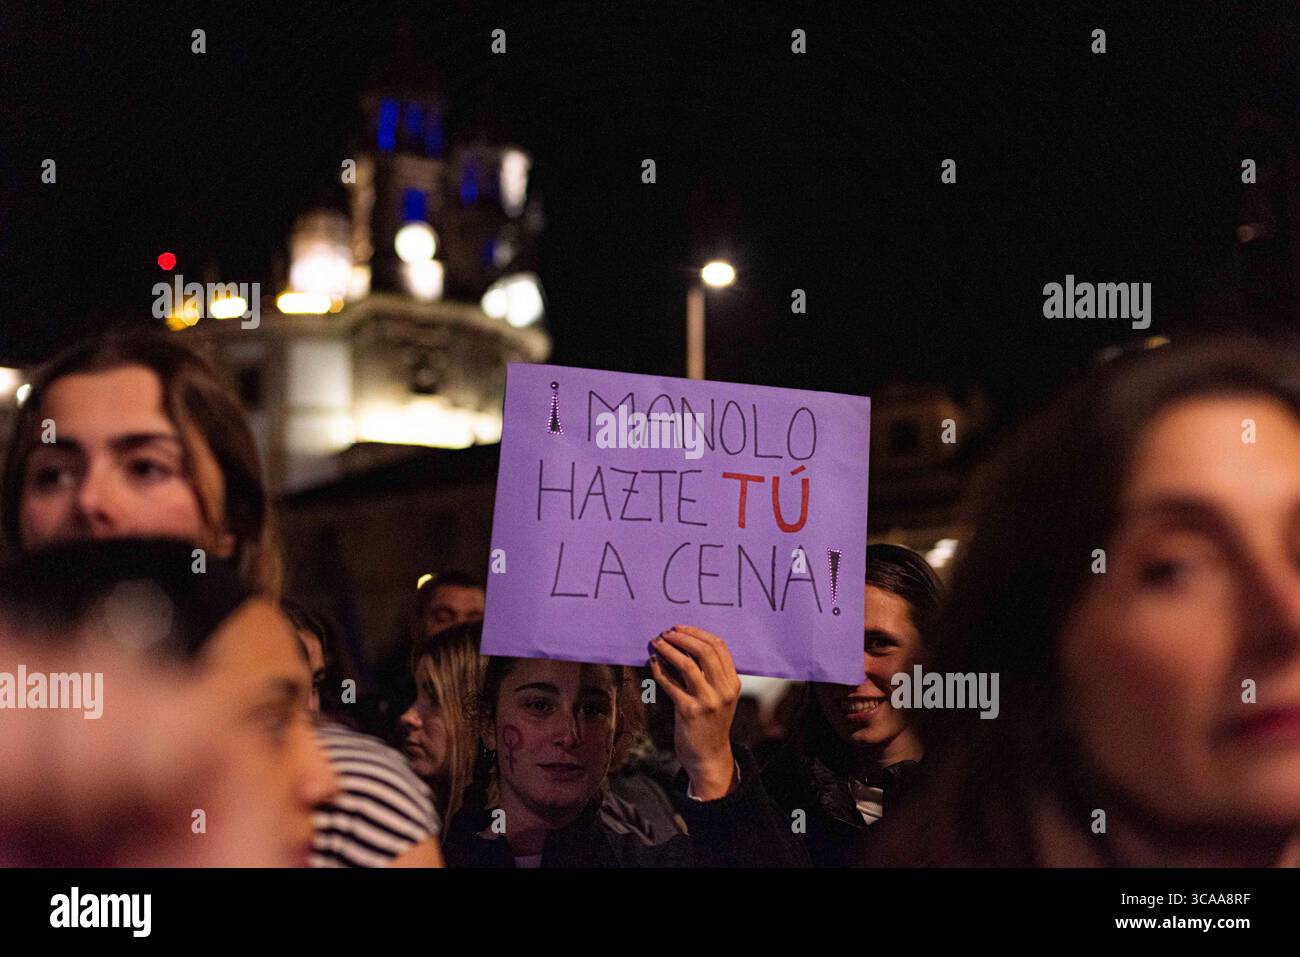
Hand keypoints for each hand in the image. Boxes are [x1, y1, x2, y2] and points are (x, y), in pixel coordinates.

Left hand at [648, 625, 741, 800]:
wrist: (708, 756)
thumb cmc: (710, 723)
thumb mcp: (719, 696)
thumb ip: (709, 674)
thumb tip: (685, 644)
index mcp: (732, 683)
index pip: (719, 646)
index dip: (698, 632)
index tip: (680, 628)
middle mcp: (723, 690)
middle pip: (704, 651)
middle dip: (682, 637)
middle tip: (666, 632)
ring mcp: (707, 701)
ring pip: (687, 664)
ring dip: (669, 649)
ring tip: (657, 642)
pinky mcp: (688, 711)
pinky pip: (670, 683)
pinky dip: (659, 670)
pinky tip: (653, 662)